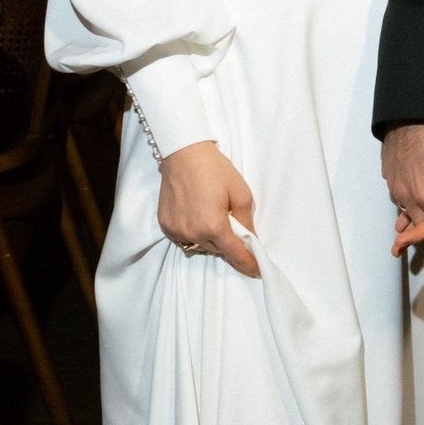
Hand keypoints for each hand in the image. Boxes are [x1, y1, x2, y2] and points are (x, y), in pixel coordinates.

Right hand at [157, 139, 258, 276]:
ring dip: (212, 239)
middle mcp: (193, 233)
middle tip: (235, 225)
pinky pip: (185, 239)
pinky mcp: (165, 226)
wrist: (183, 153)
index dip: (249, 264)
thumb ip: (247, 221)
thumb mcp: (241, 192)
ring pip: (202, 246)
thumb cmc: (214, 169)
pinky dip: (195, 234)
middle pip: (218, 250)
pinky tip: (198, 217)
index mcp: (214, 226)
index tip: (258, 271)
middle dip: (230, 243)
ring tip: (214, 216)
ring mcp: (176, 231)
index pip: (235, 255)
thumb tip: (251, 241)